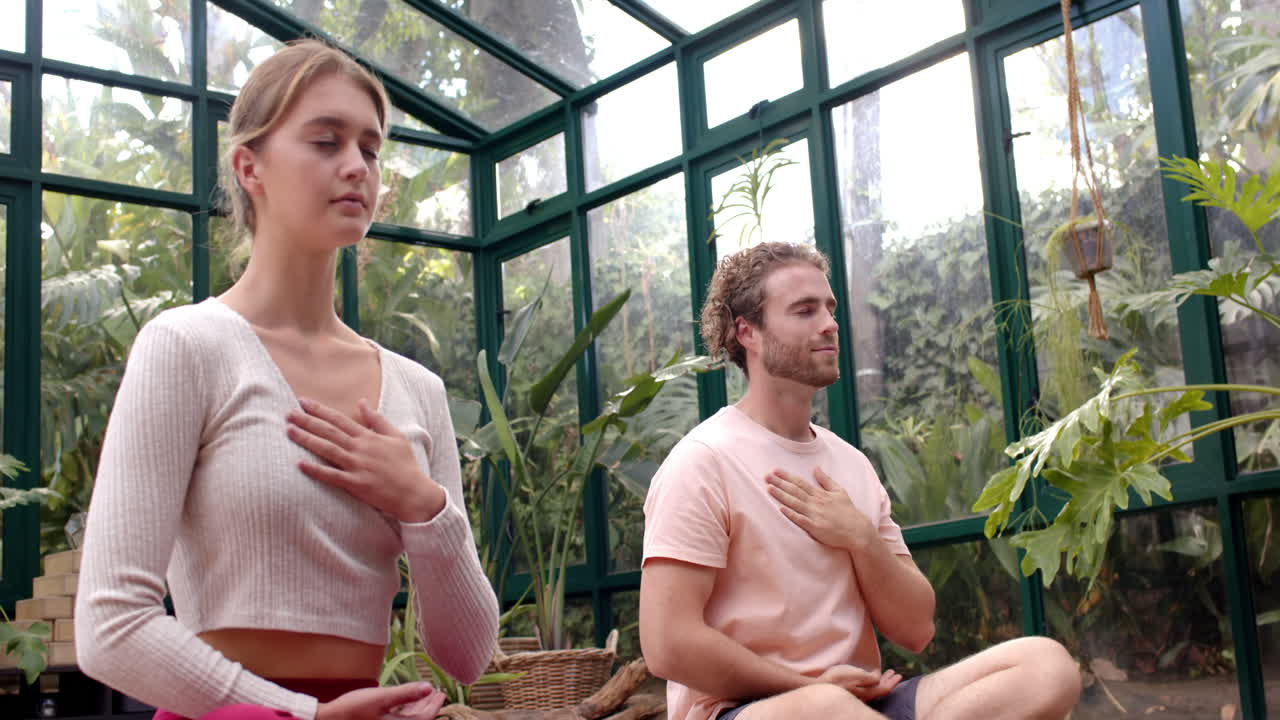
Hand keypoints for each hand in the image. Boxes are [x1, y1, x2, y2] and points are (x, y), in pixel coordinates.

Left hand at [286, 397, 445, 521]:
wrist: (414, 492)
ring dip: (307, 439)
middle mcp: (360, 449)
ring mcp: (357, 466)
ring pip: (327, 449)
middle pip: (329, 431)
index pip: (339, 419)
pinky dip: (315, 470)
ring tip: (289, 431)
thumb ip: (377, 419)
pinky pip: (331, 476)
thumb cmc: (406, 464)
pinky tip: (299, 464)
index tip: (303, 401)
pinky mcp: (356, 484)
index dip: (320, 410)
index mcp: (368, 437)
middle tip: (287, 413)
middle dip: (307, 421)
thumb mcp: (396, 436)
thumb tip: (362, 401)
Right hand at [315, 683, 445, 719]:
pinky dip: (404, 710)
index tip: (441, 693)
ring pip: (408, 719)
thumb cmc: (354, 710)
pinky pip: (397, 719)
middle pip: (418, 719)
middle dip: (427, 705)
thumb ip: (407, 693)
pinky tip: (402, 701)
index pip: (425, 718)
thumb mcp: (382, 698)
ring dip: (416, 707)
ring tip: (422, 694)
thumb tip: (429, 687)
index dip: (434, 705)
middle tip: (435, 693)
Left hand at [766, 468, 875, 551]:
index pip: (800, 483)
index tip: (775, 470)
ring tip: (769, 489)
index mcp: (820, 494)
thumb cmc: (848, 511)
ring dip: (782, 496)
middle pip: (795, 491)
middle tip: (766, 476)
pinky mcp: (815, 527)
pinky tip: (781, 509)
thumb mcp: (839, 491)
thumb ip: (826, 480)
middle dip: (780, 483)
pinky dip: (791, 514)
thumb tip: (816, 468)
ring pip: (795, 503)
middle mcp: (816, 503)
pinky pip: (801, 520)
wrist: (857, 531)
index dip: (787, 476)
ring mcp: (815, 515)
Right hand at [817, 664, 901, 701]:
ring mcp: (857, 695)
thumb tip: (878, 676)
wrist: (818, 687)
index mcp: (867, 692)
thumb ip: (869, 676)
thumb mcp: (854, 674)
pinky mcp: (851, 692)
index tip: (897, 674)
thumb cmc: (836, 679)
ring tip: (886, 673)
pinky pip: (867, 688)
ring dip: (881, 680)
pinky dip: (873, 682)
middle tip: (895, 673)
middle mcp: (864, 696)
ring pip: (874, 689)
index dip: (892, 682)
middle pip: (880, 690)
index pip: (884, 689)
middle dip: (888, 681)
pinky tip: (871, 677)